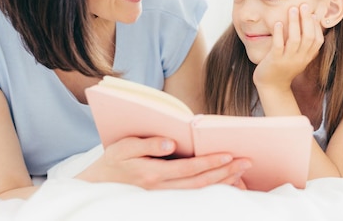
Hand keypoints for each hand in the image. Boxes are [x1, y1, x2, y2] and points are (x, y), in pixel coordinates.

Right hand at [76, 136, 251, 189]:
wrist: (97, 187)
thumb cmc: (113, 161)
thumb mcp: (124, 147)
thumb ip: (148, 145)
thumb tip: (170, 144)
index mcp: (152, 175)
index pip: (188, 169)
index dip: (210, 163)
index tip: (229, 155)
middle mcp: (161, 190)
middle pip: (199, 183)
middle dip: (224, 173)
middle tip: (246, 163)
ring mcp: (164, 198)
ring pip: (199, 193)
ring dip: (222, 183)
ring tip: (242, 174)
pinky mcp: (166, 199)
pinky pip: (193, 197)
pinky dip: (211, 191)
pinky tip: (226, 184)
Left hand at [253, 4, 323, 90]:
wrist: (272, 86)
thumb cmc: (285, 68)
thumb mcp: (299, 57)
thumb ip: (305, 44)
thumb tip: (311, 22)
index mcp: (307, 57)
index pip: (317, 40)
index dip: (316, 26)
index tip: (313, 13)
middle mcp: (300, 59)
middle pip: (308, 37)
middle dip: (306, 20)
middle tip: (304, 5)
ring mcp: (288, 60)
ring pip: (295, 40)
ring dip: (294, 23)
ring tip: (292, 9)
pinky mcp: (275, 61)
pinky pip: (278, 46)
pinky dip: (279, 33)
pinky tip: (278, 23)